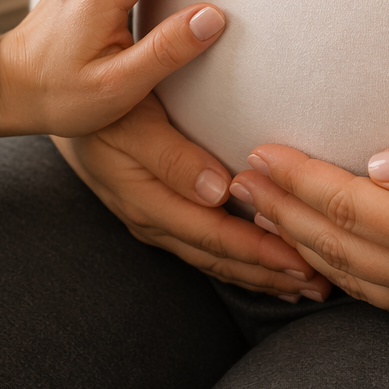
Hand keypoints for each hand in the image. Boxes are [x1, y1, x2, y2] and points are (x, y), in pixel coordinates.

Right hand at [52, 94, 333, 301]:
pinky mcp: (158, 215)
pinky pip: (203, 247)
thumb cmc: (106, 101)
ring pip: (213, 258)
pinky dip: (238, 263)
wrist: (67, 100)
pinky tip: (267, 272)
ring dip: (260, 275)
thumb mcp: (133, 121)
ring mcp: (154, 221)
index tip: (304, 261)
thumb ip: (174, 156)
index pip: (215, 236)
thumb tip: (219, 192)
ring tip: (306, 288)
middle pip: (219, 256)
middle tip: (321, 286)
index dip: (261, 252)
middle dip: (270, 274)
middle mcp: (152, 219)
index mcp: (148, 200)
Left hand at [230, 136, 388, 328]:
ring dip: (299, 244)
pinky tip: (318, 254)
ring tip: (260, 213)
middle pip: (337, 246)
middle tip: (235, 180)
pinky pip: (378, 295)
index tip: (258, 151)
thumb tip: (377, 164)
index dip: (298, 179)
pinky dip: (337, 272)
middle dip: (280, 212)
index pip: (350, 207)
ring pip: (350, 276)